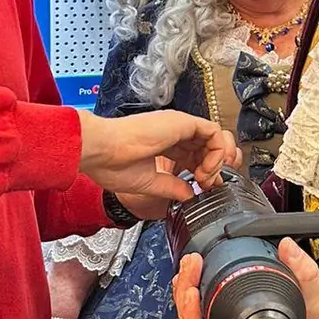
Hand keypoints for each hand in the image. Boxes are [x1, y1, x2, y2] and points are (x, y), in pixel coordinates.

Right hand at [77, 110, 238, 201]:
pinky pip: (214, 133)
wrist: (101, 152)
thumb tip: (190, 195)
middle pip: (207, 145)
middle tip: (209, 185)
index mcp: (162, 143)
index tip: (203, 187)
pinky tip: (204, 170)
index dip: (204, 171)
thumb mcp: (150, 183)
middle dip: (214, 167)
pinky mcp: (182, 122)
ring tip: (206, 179)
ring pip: (214, 137)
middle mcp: (172, 132)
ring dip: (217, 161)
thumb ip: (173, 187)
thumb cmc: (112, 164)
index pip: (193, 154)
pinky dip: (217, 153)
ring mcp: (178, 125)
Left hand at [173, 238, 318, 318]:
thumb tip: (287, 247)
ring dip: (184, 295)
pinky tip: (192, 281)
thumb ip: (305, 273)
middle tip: (192, 265)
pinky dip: (191, 300)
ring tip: (189, 267)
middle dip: (185, 293)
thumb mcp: (317, 302)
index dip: (193, 315)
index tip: (193, 288)